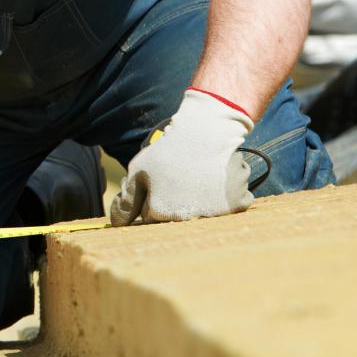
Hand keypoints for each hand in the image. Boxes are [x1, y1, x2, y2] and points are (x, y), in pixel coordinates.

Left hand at [110, 89, 254, 224]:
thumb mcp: (138, 171)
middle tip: (179, 178)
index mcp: (160, 212)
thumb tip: (118, 225)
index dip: (151, 198)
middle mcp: (188, 218)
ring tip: (199, 174)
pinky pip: (229, 206)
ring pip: (204, 212)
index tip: (159, 182)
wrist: (207, 131)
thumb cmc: (169, 151)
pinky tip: (218, 178)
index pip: (150, 218)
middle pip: (175, 218)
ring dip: (201, 199)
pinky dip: (225, 196)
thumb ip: (126, 202)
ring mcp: (215, 213)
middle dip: (173, 202)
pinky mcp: (238, 204)